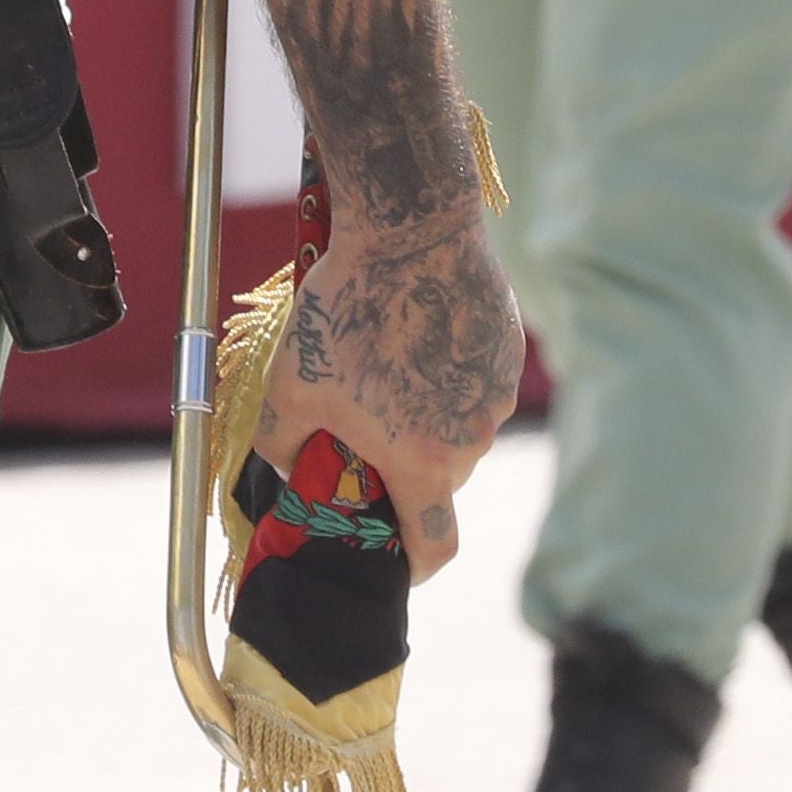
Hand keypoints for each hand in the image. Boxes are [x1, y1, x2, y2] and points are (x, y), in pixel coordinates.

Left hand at [252, 203, 522, 581]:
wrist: (410, 228)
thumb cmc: (347, 311)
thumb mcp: (290, 384)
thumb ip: (282, 444)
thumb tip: (285, 465)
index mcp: (424, 464)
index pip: (436, 544)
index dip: (416, 563)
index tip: (400, 559)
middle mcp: (472, 439)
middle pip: (440, 475)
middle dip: (405, 462)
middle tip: (364, 420)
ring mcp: (496, 394)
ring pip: (458, 423)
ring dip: (428, 409)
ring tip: (386, 355)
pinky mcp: (509, 349)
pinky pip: (475, 375)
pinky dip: (448, 366)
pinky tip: (415, 324)